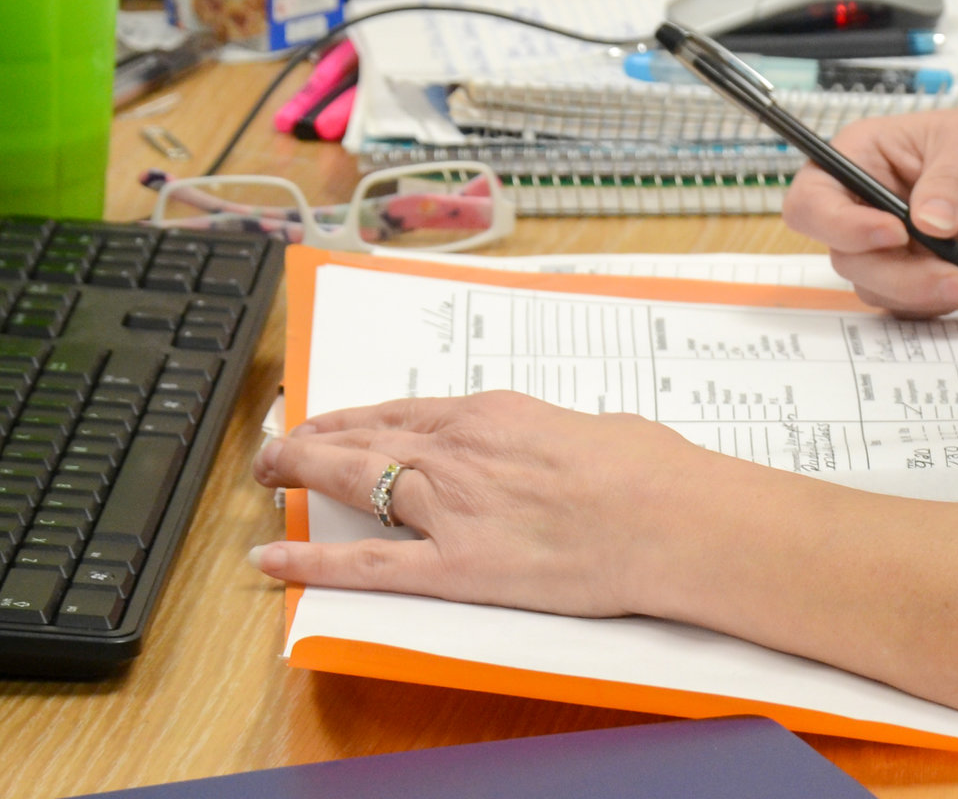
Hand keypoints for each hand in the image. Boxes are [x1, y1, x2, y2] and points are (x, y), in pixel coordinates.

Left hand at [248, 391, 727, 618]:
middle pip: (365, 439)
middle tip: (277, 447)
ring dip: (301, 477)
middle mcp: (459, 452)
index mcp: (494, 414)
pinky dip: (313, 560)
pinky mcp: (454, 566)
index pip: (405, 412)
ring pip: (353, 484)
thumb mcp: (596, 431)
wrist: (669, 517)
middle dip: (311, 441)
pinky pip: (367, 564)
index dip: (357, 418)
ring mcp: (450, 508)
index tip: (331, 422)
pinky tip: (274, 556)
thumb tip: (554, 449)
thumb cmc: (652, 472)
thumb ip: (554, 437)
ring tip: (268, 478)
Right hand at [783, 103, 957, 316]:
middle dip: (896, 272)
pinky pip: (906, 304)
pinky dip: (938, 301)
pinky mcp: (916, 272)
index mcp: (861, 158)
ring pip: (874, 287)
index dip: (839, 225)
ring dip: (921, 291)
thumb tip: (928, 221)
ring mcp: (890, 243)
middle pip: (842, 256)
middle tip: (948, 271)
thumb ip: (949, 179)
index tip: (893, 233)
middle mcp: (865, 204)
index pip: (812, 201)